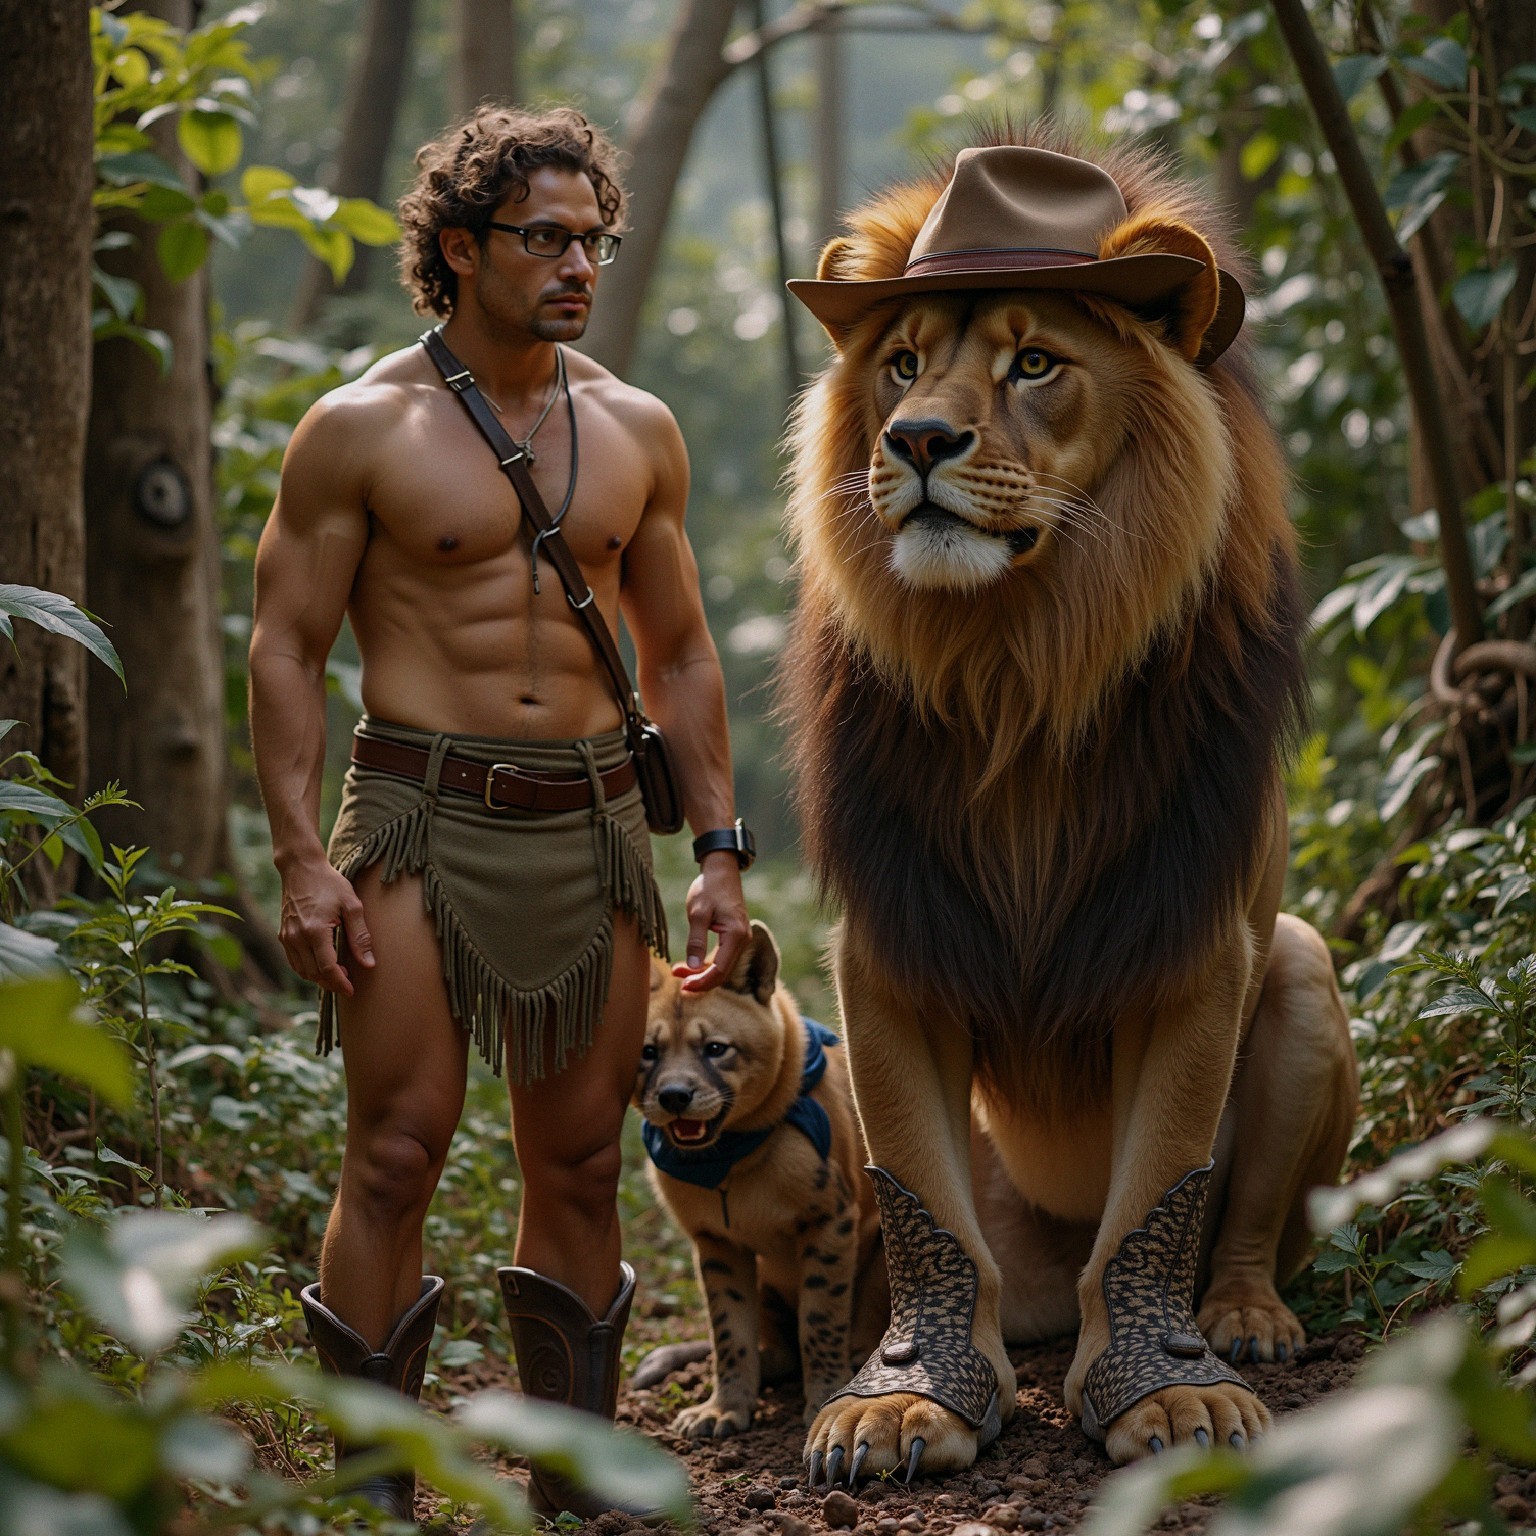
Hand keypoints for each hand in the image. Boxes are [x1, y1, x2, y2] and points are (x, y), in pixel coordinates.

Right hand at [278, 859, 374, 995]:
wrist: (301, 868)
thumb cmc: (329, 884)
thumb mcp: (351, 905)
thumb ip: (360, 936)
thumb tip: (368, 963)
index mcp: (315, 931)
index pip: (327, 968)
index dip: (340, 983)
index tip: (351, 990)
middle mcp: (297, 937)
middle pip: (313, 974)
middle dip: (331, 983)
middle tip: (348, 983)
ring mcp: (287, 937)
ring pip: (301, 971)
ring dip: (318, 978)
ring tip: (337, 975)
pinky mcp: (283, 935)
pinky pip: (294, 961)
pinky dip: (307, 969)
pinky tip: (321, 965)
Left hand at [672, 853, 748, 992]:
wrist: (721, 870)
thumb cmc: (709, 888)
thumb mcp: (698, 914)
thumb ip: (696, 941)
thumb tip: (692, 967)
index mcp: (736, 935)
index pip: (720, 970)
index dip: (702, 982)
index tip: (683, 986)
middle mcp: (743, 940)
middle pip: (723, 972)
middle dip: (701, 980)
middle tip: (679, 984)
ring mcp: (740, 938)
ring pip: (722, 966)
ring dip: (702, 972)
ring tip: (679, 972)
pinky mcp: (734, 936)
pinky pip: (722, 957)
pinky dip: (706, 963)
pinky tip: (690, 964)